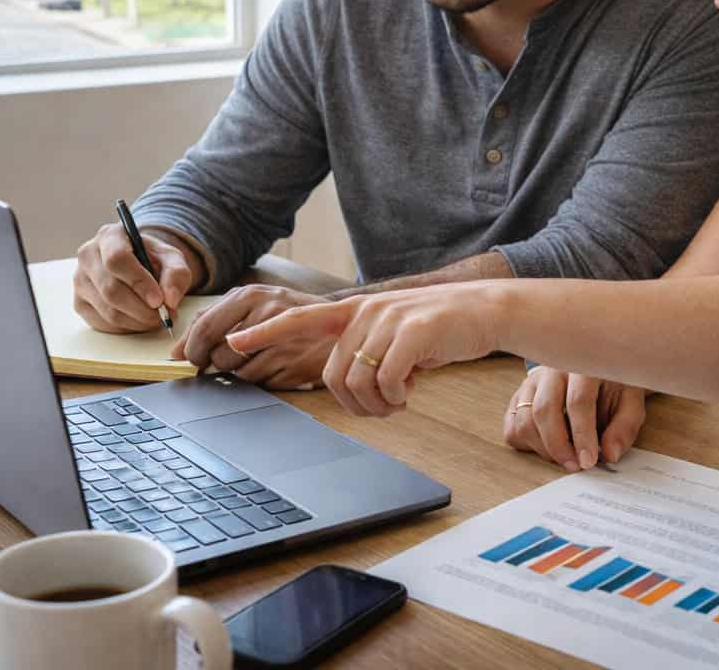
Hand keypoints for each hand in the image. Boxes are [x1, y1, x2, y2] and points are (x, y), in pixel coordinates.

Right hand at [73, 223, 199, 333]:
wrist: (136, 265)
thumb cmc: (152, 258)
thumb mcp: (171, 258)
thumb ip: (176, 274)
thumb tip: (170, 300)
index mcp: (109, 236)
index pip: (117, 260)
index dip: (139, 283)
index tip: (159, 300)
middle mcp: (88, 256)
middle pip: (111, 290)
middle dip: (142, 309)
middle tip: (164, 315)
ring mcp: (80, 281)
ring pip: (108, 311)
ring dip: (138, 321)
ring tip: (157, 318)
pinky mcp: (79, 303)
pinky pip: (103, 324)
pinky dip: (126, 327)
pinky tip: (140, 320)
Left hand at [174, 285, 329, 388]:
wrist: (338, 324)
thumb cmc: (286, 313)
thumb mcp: (252, 303)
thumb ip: (212, 320)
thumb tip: (175, 351)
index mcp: (251, 295)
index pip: (205, 328)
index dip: (192, 349)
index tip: (191, 358)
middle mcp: (267, 316)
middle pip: (219, 355)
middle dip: (215, 364)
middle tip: (224, 360)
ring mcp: (282, 343)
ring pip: (237, 374)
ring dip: (238, 373)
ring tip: (256, 357)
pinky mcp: (294, 367)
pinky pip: (260, 385)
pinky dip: (260, 380)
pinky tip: (273, 365)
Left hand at [225, 282, 503, 416]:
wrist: (486, 311)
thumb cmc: (439, 330)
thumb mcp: (394, 334)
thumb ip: (366, 348)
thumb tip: (351, 384)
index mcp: (356, 310)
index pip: (299, 318)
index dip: (266, 332)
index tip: (232, 342)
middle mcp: (366, 310)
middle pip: (333, 374)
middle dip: (355, 404)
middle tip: (385, 407)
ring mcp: (389, 319)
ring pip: (357, 381)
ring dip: (377, 404)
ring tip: (400, 399)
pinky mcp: (413, 332)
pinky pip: (386, 381)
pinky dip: (395, 398)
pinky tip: (411, 392)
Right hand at [504, 368, 647, 472]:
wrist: (589, 369)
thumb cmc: (610, 387)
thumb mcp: (628, 402)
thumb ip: (624, 427)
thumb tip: (610, 454)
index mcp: (582, 366)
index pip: (577, 400)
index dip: (583, 435)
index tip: (589, 461)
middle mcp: (551, 370)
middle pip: (544, 409)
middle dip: (558, 446)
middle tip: (574, 466)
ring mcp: (530, 383)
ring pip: (524, 420)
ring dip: (543, 448)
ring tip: (565, 457)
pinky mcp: (517, 397)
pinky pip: (511, 426)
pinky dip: (526, 445)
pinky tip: (548, 446)